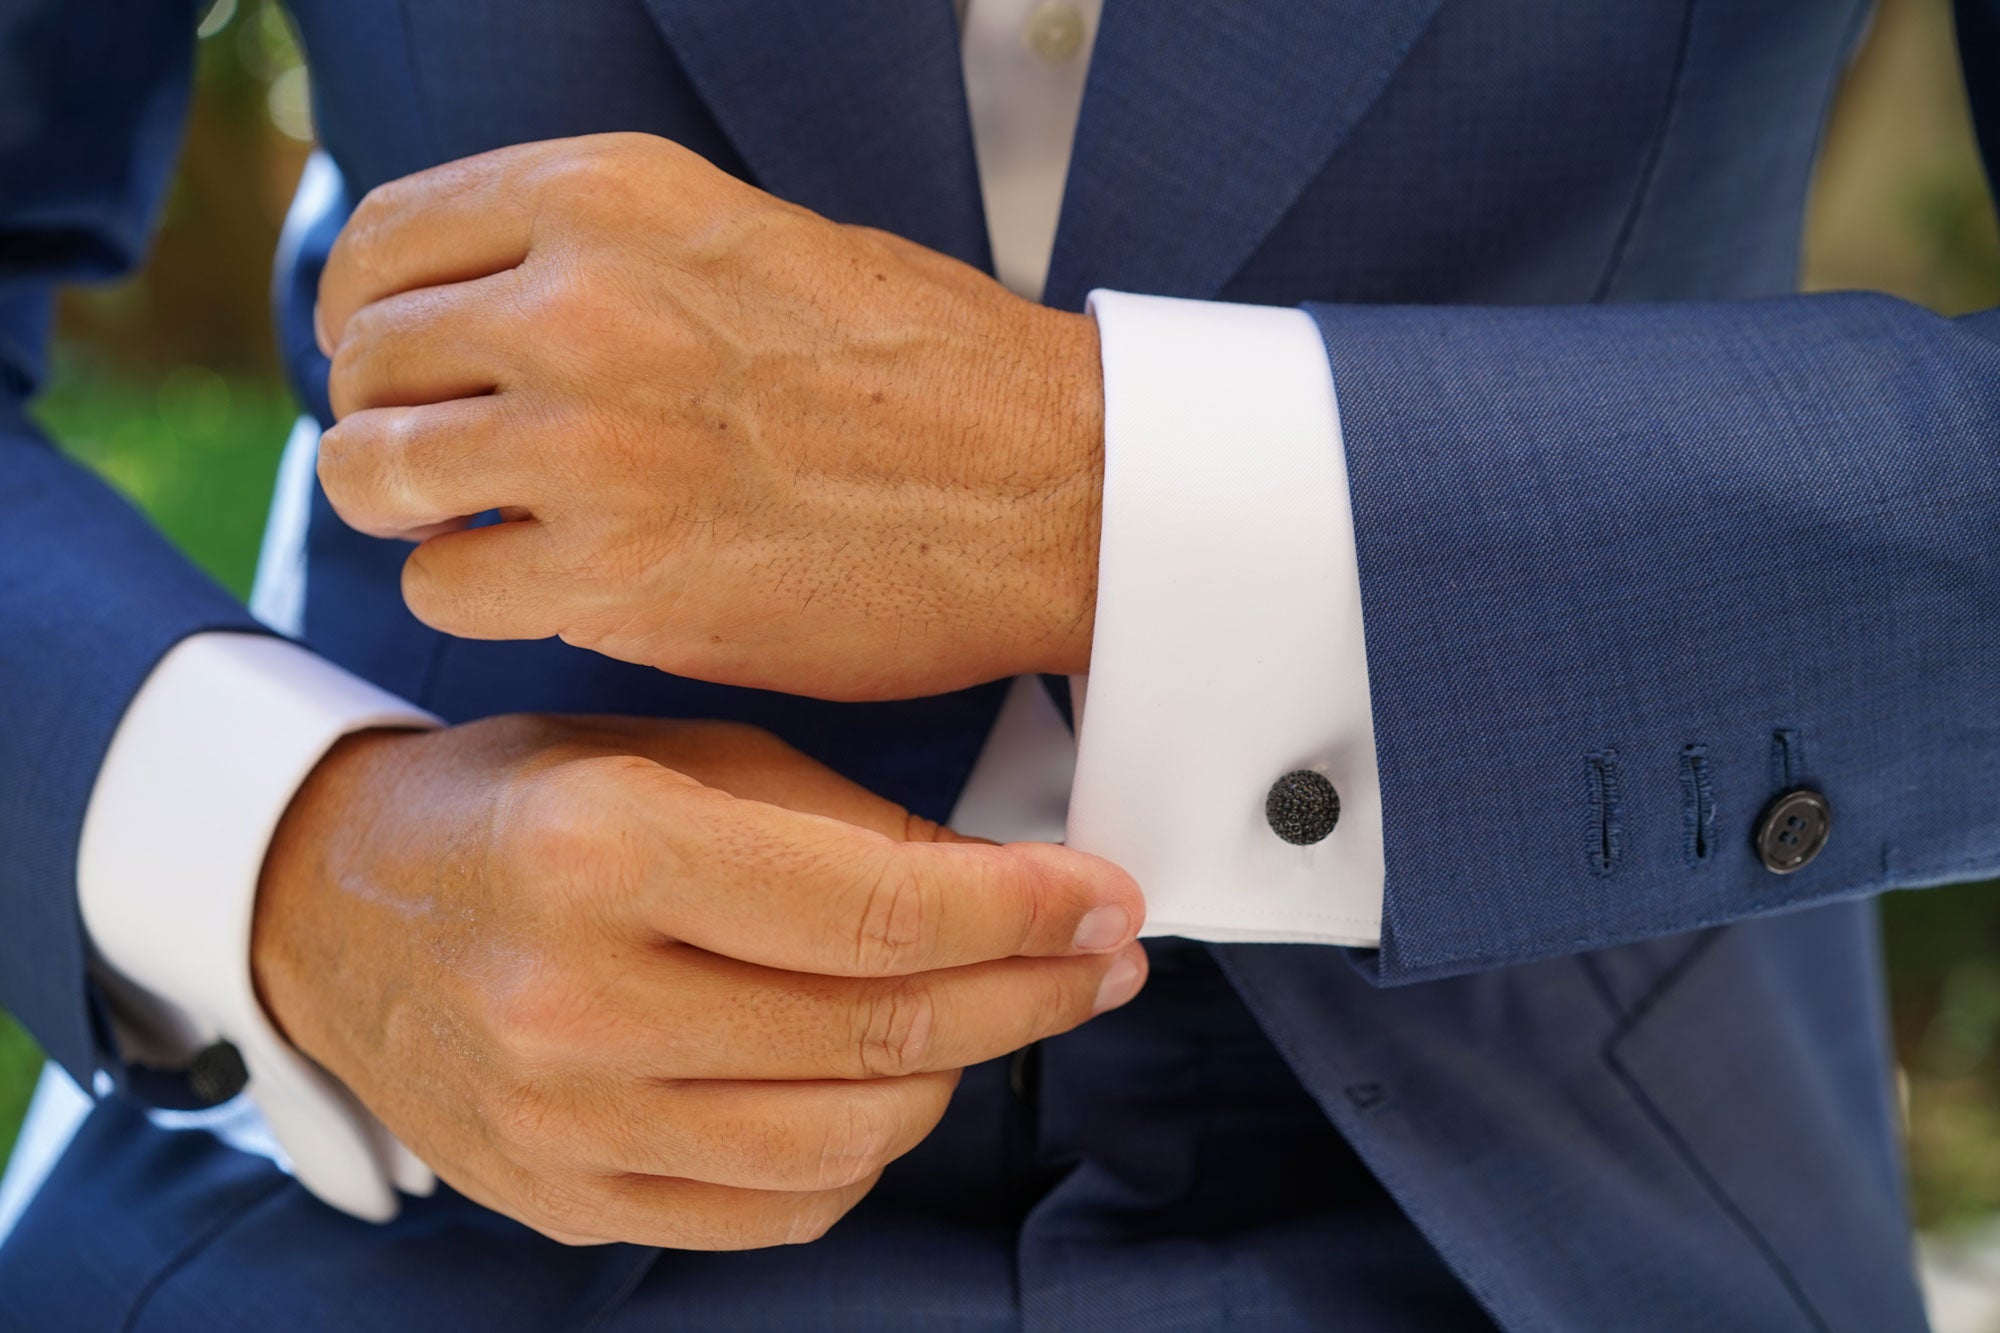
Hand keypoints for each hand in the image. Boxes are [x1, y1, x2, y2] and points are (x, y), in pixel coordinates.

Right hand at [252, 715, 1144, 1248]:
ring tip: (986, 1009)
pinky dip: (861, 1148)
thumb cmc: (521, 804)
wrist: (335, 908)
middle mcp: (577, 1002)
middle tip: (1097, 959)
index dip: (1024, 912)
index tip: (1105, 902)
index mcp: (604, 849)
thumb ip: (841, 821)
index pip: (877, 913)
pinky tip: (881, 1082)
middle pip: (882, 1034)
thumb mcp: (673, 752)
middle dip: (1030, 993)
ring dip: (957, 1073)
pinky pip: (778, 1209)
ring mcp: (567, 1124)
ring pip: (850, 1139)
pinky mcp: (567, 1198)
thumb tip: (1007, 885)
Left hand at [314, 133, 1103, 701]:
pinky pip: (442, 586)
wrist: (1051, 485)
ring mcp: (588, 438)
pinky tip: (546, 586)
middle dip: (387, 417)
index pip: (384, 242)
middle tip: (443, 465)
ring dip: (411, 512)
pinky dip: (477, 595)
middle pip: (363, 359)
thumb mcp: (746, 239)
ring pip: (373, 471)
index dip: (368, 315)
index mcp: (611, 195)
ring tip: (477, 527)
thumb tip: (478, 306)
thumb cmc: (925, 369)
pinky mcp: (614, 570)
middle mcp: (579, 299)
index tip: (398, 366)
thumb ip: (600, 255)